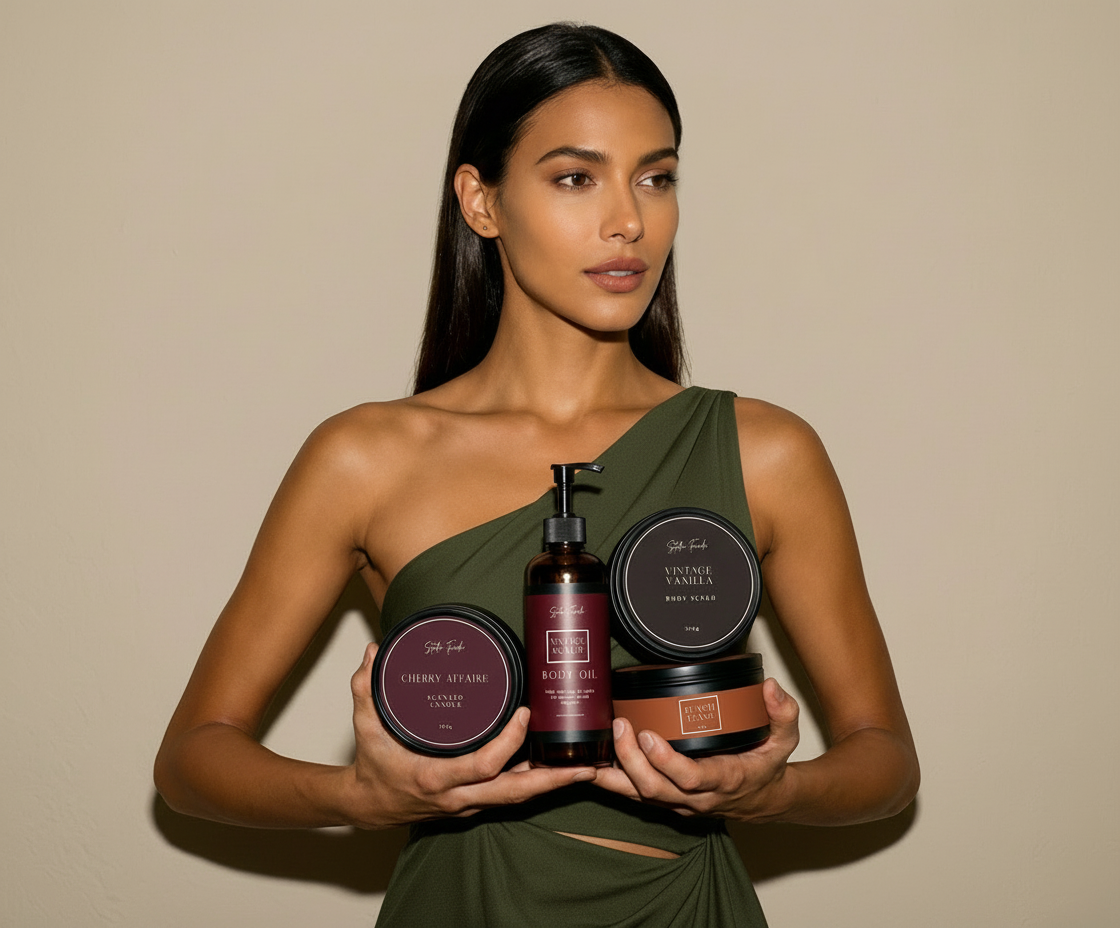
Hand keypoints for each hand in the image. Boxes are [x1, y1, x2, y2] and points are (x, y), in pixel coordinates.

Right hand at [343, 642, 595, 828]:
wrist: (366, 805)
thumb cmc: (371, 767)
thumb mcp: (364, 726)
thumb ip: (367, 688)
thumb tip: (372, 651)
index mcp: (435, 778)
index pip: (483, 766)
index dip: (509, 744)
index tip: (526, 715)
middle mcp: (458, 796)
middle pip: (514, 793)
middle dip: (553, 781)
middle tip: (585, 765)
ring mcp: (467, 804)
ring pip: (517, 798)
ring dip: (551, 784)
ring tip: (584, 766)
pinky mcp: (472, 804)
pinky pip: (509, 796)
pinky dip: (534, 784)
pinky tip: (555, 768)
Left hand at [594, 678, 800, 821]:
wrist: (765, 800)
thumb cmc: (768, 768)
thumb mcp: (786, 740)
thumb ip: (783, 713)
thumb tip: (770, 688)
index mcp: (725, 780)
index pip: (692, 778)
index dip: (666, 761)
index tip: (647, 735)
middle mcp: (698, 797)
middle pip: (656, 788)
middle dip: (631, 760)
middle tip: (620, 725)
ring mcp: (679, 802)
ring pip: (639, 796)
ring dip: (614, 776)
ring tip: (592, 750)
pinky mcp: (666, 800)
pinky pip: (634, 795)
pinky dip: (612, 782)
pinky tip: (591, 765)